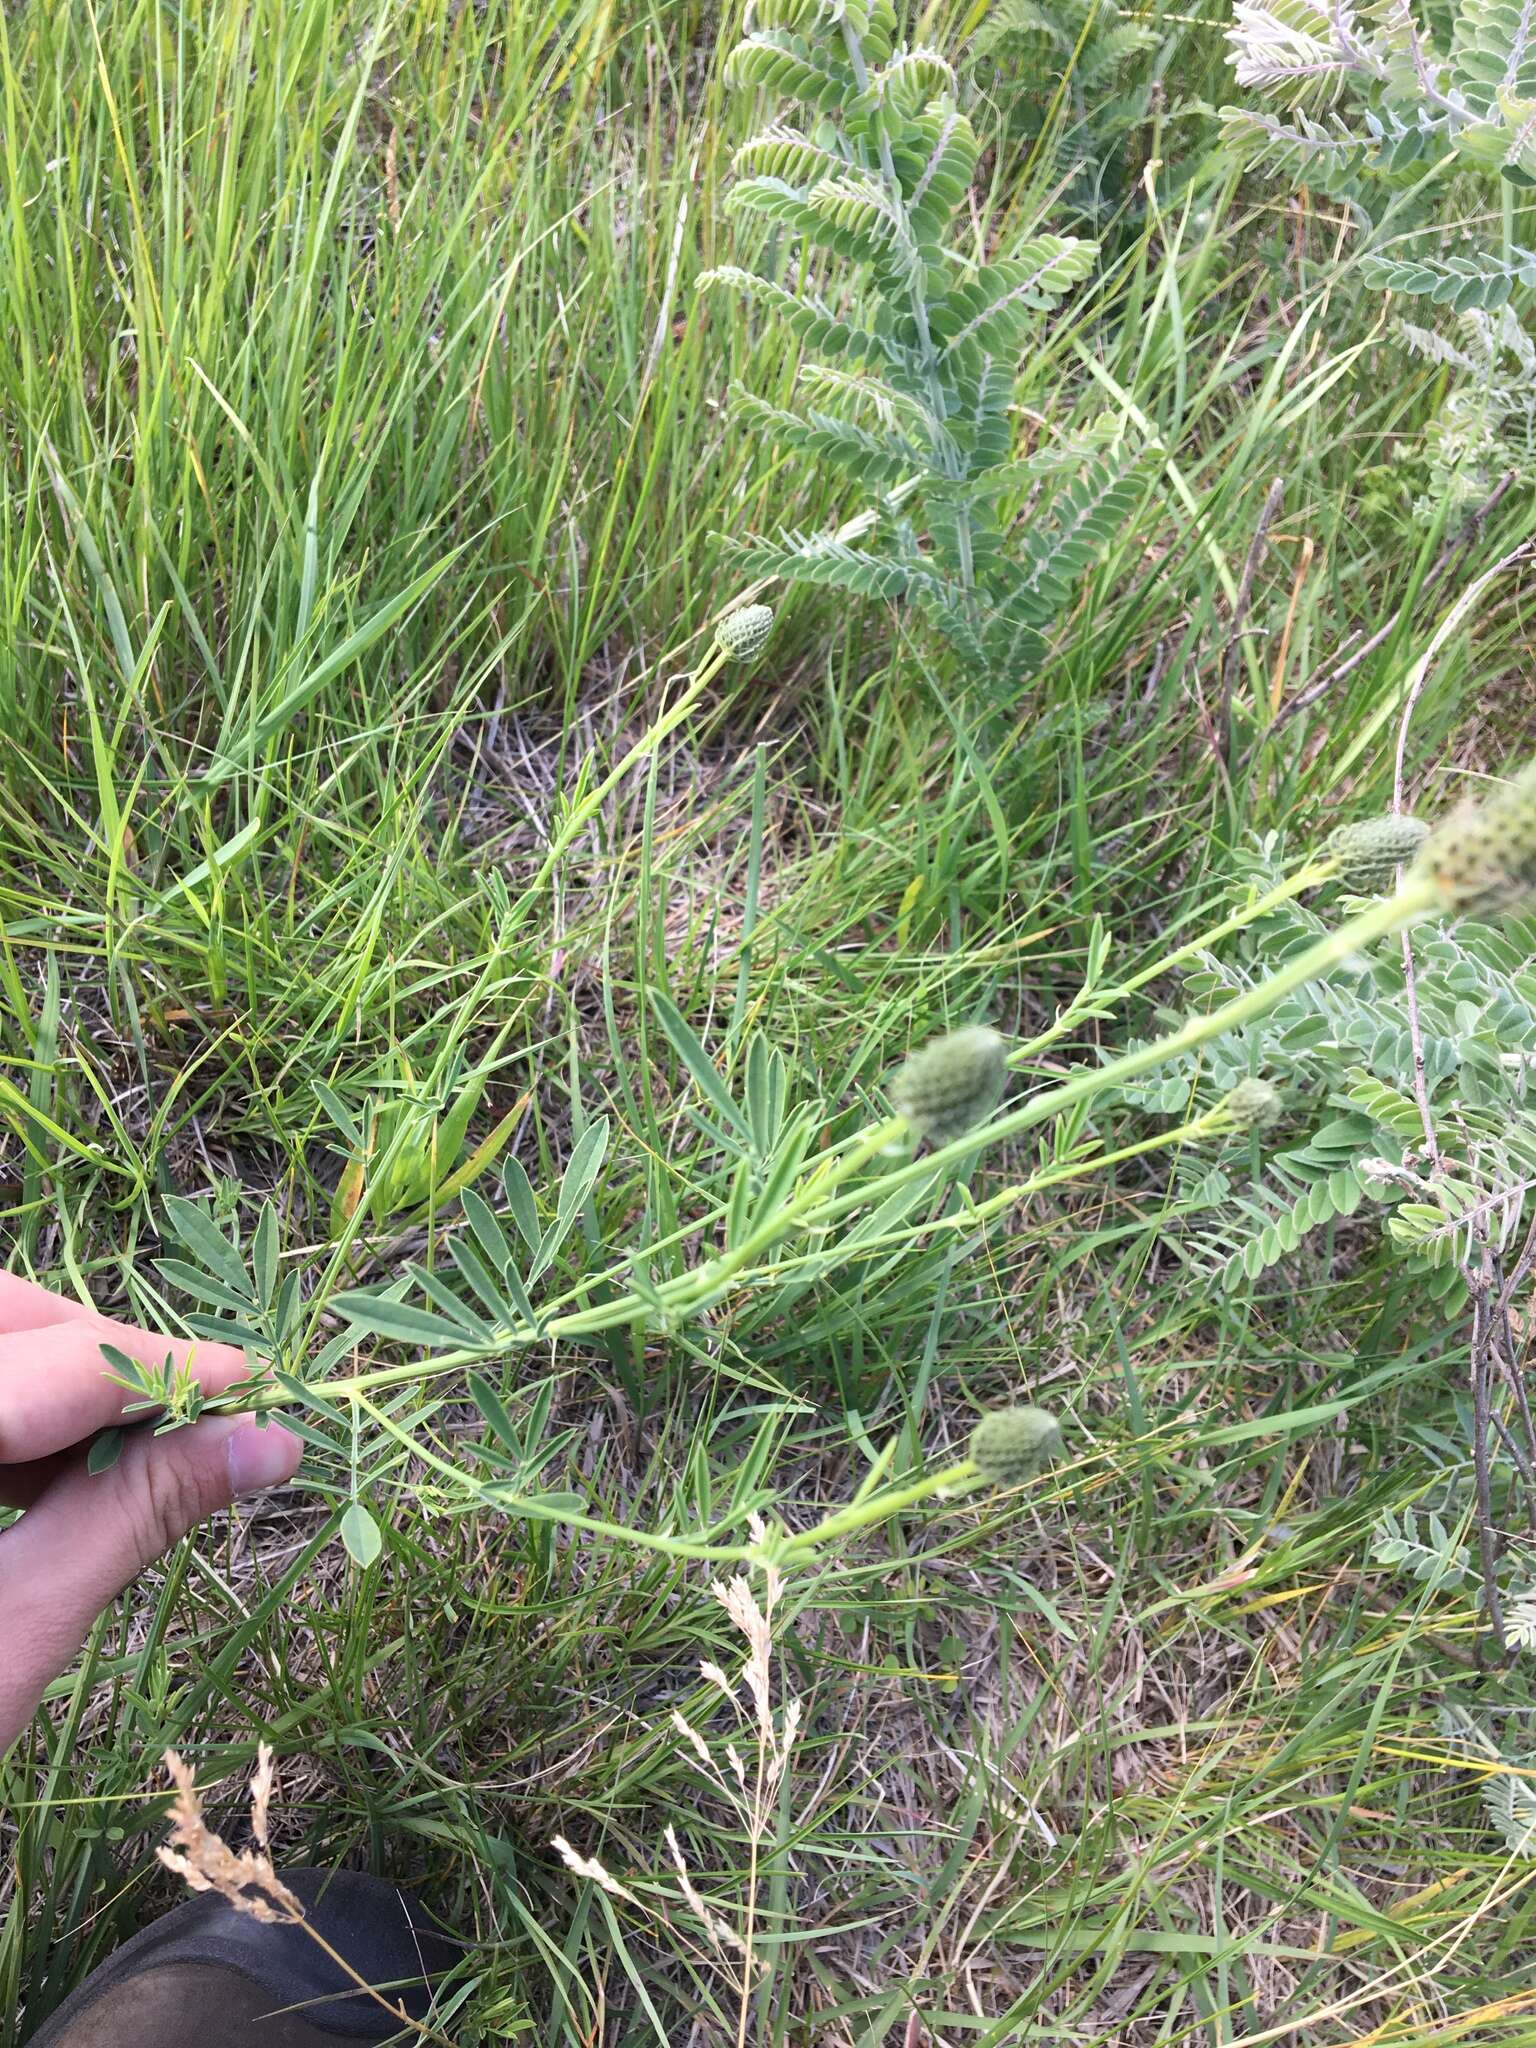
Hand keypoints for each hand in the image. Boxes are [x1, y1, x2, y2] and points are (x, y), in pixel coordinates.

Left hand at [0, 1272, 300, 1750]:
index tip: (253, 1386)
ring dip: (47, 1377)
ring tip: (119, 1454)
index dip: (156, 1367)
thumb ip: (133, 1513)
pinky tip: (35, 1471)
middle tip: (182, 1418)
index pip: (43, 1361)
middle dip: (89, 1350)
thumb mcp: (10, 1638)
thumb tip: (266, 1441)